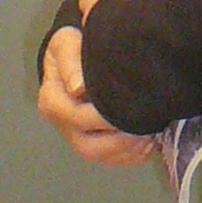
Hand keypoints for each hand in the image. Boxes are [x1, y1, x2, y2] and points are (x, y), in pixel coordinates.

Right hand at [36, 13, 157, 167]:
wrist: (74, 58)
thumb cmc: (71, 47)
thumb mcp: (66, 42)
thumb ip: (71, 60)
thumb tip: (78, 87)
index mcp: (52, 100)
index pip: (75, 115)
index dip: (101, 116)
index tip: (126, 105)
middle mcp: (62, 124)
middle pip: (88, 145)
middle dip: (118, 141)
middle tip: (145, 126)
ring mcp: (76, 137)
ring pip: (100, 157)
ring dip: (127, 150)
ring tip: (150, 133)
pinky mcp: (91, 144)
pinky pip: (110, 160)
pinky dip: (130, 155)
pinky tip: (148, 142)